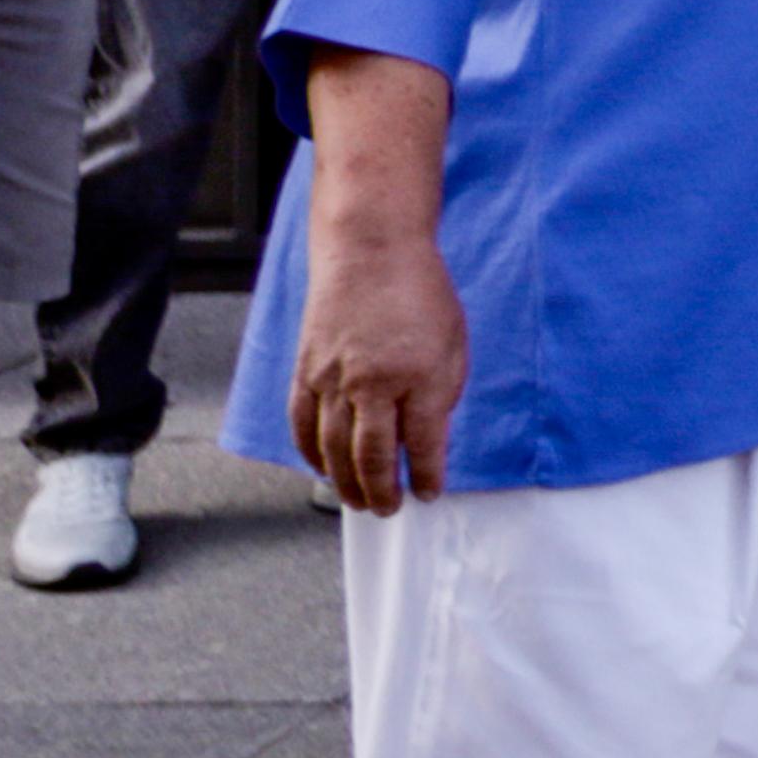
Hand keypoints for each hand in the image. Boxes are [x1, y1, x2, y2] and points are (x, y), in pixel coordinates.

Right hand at [290, 227, 466, 512]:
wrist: (370, 248)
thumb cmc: (420, 293)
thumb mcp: (453, 344)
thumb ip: (442, 394)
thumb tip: (427, 438)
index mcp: (420, 377)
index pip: (423, 444)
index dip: (427, 477)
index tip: (428, 495)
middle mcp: (374, 382)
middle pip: (373, 456)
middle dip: (383, 491)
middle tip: (389, 510)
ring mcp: (333, 377)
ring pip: (334, 448)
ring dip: (346, 483)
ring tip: (359, 503)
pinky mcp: (306, 369)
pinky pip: (303, 423)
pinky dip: (311, 453)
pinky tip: (323, 469)